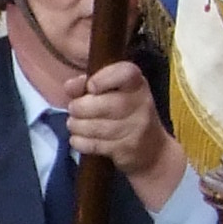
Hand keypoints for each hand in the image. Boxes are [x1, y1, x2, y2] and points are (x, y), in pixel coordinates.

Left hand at [63, 62, 180, 201]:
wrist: (153, 150)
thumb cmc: (127, 114)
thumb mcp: (114, 94)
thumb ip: (88, 86)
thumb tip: (69, 86)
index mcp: (137, 84)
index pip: (126, 73)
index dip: (103, 78)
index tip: (90, 87)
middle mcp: (141, 104)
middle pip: (105, 104)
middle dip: (80, 107)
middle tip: (73, 110)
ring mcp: (136, 128)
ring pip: (97, 126)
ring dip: (77, 125)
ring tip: (74, 124)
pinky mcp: (127, 149)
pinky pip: (96, 145)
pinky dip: (80, 142)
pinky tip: (77, 139)